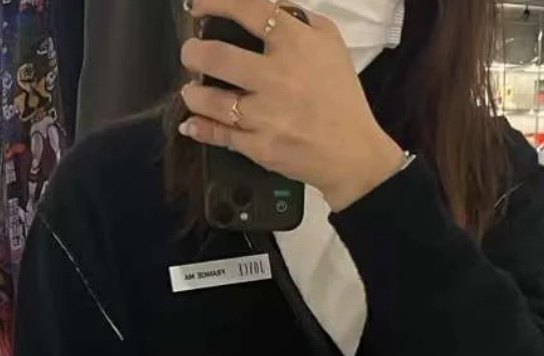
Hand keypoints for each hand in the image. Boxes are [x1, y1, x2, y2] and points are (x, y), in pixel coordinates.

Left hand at [179, 0, 406, 211]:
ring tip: (192, 91)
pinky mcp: (260, 147)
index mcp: (295, 43)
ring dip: (193, 94)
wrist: (352, 152)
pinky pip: (220, 136)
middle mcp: (276, 77)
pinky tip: (191, 124)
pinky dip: (200, 129)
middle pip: (218, 57)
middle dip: (193, 52)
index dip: (214, 2)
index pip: (246, 9)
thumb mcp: (330, 42)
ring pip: (212, 101)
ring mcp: (266, 115)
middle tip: (191, 53)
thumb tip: (262, 9)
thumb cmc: (341, 95)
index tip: (198, 7)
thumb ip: (297, 19)